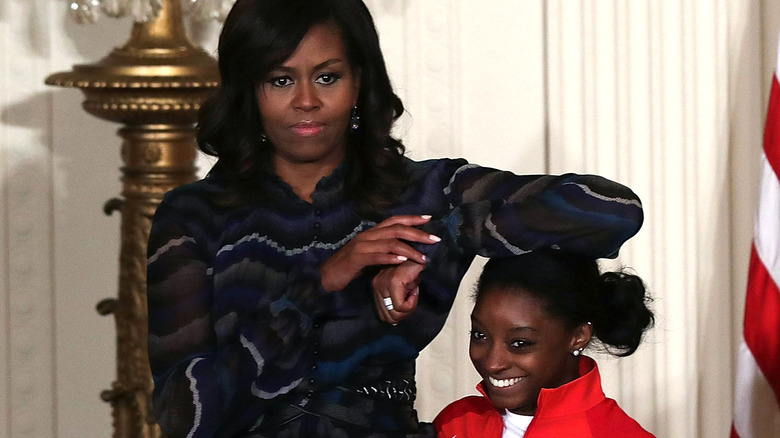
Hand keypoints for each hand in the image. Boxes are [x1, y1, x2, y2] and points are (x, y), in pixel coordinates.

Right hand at [319, 215, 439, 291]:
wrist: (326, 275)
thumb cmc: (349, 266)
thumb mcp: (369, 254)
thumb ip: (383, 249)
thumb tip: (403, 251)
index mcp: (371, 233)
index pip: (394, 220)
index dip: (411, 218)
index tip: (429, 218)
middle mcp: (367, 236)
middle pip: (396, 229)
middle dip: (417, 233)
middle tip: (434, 239)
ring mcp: (361, 246)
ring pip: (390, 243)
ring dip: (409, 250)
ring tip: (423, 258)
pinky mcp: (356, 258)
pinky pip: (376, 256)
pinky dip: (390, 258)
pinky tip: (402, 262)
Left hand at [373, 260, 425, 324]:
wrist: (421, 256)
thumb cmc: (413, 271)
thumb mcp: (402, 289)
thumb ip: (397, 303)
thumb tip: (395, 322)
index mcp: (376, 287)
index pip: (383, 315)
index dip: (399, 316)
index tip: (409, 303)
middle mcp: (377, 285)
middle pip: (388, 317)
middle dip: (404, 315)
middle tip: (413, 301)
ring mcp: (383, 283)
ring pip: (395, 313)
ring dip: (409, 308)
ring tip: (414, 294)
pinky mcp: (393, 282)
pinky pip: (401, 306)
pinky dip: (412, 303)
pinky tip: (415, 291)